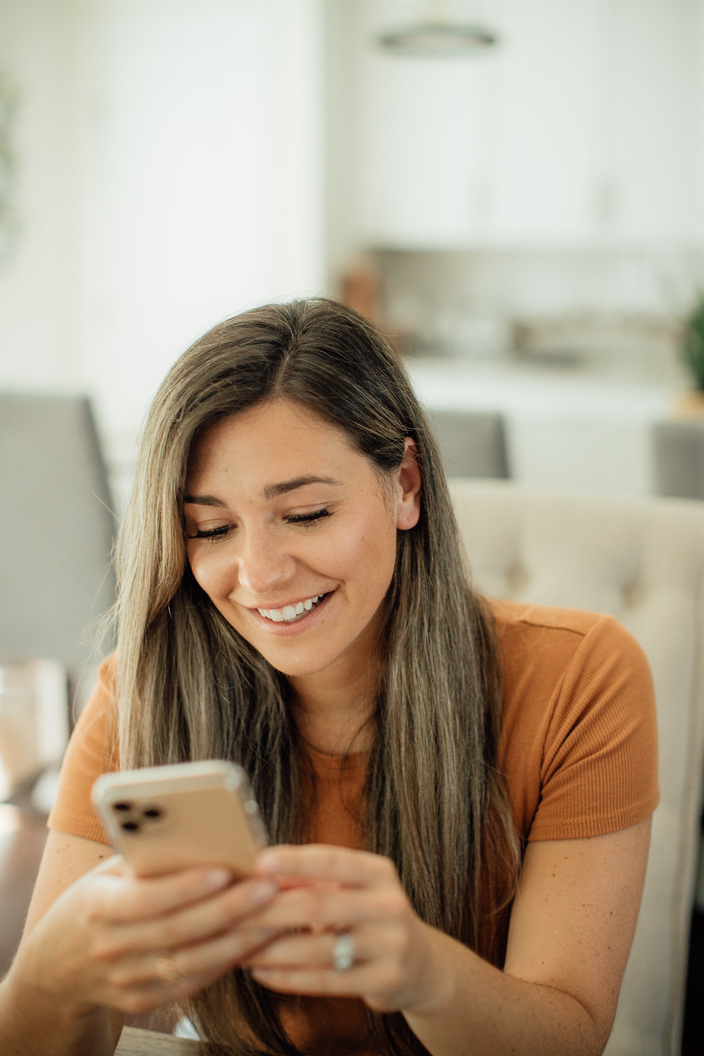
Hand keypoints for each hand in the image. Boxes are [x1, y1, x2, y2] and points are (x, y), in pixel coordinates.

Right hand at [13, 856, 279, 1017]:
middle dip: (228, 908)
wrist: (59, 965)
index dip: (185, 887)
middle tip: (269, 887)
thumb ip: (150, 860)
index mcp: (97, 906)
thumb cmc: (98, 899)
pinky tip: (256, 940)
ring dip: (239, 939)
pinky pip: (192, 982)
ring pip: (192, 962)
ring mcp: (126, 980)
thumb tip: (207, 839)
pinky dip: (227, 961)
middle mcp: (110, 947)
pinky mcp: (143, 1000)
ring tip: (275, 914)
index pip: (146, 899)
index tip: (224, 870)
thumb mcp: (110, 872)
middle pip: (178, 931)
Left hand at [245, 845, 445, 1013]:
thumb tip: (259, 872)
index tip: (259, 861)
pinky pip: (326, 981)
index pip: (333, 861)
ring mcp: (389, 945)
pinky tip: (260, 972)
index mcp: (378, 873)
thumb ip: (312, 880)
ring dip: (271, 949)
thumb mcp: (352, 889)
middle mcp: (388, 905)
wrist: (421, 965)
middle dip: (269, 910)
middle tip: (230, 912)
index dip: (296, 860)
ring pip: (318, 948)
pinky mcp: (384, 981)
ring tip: (235, 947)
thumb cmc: (369, 916)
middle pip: (318, 905)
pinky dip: (288, 977)